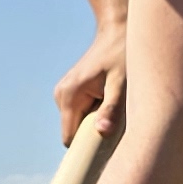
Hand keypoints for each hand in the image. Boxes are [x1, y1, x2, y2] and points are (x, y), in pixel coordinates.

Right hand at [54, 17, 126, 141]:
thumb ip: (112, 108)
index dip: (85, 149)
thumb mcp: (121, 83)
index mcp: (69, 96)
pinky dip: (95, 113)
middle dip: (94, 134)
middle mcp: (61, 95)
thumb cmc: (121, 55)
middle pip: (75, 133)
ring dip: (96, 122)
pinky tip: (110, 99)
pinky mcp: (71, 91)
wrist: (116, 31)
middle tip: (118, 124)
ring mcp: (64, 93)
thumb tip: (102, 131)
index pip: (70, 139)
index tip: (104, 152)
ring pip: (79, 123)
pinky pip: (81, 113)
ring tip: (115, 105)